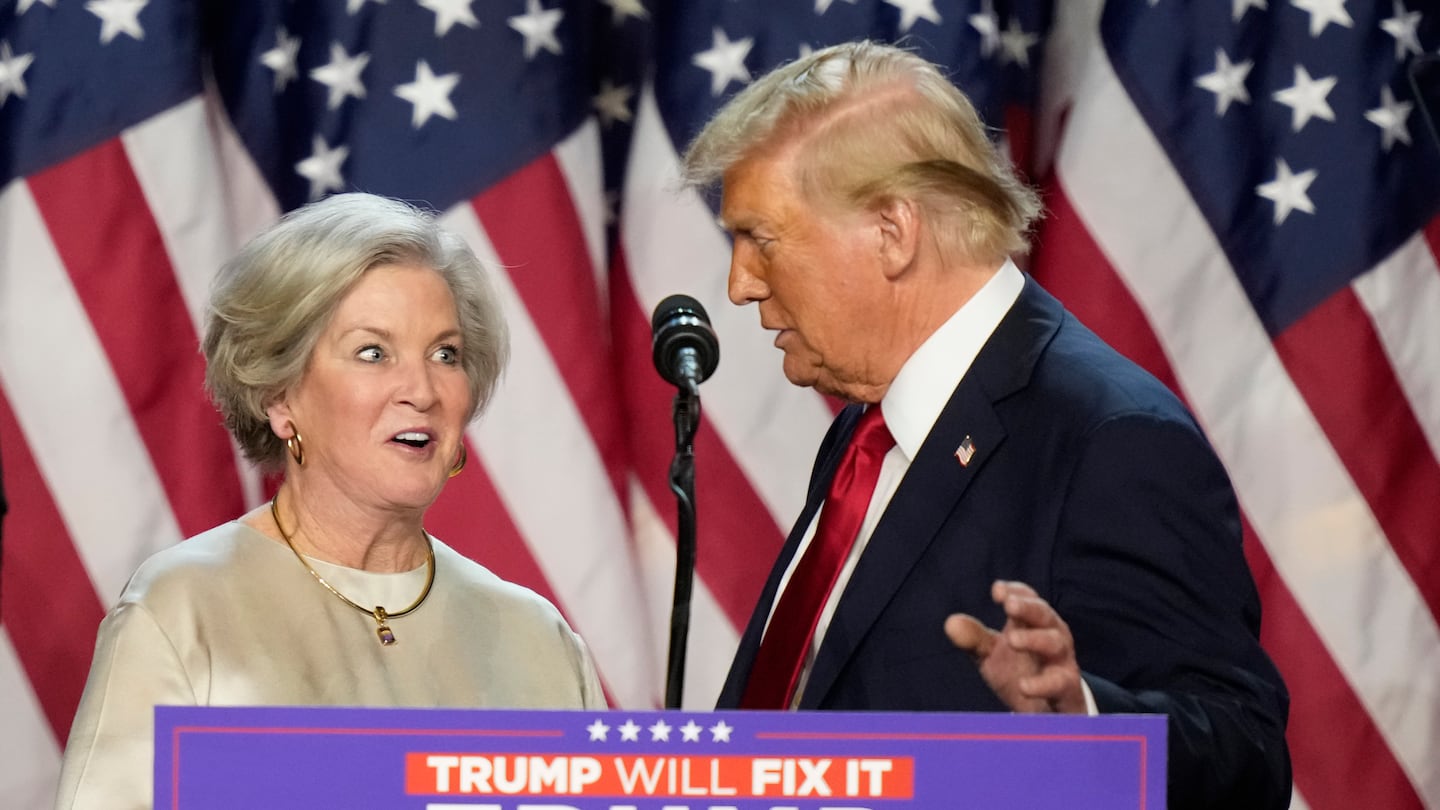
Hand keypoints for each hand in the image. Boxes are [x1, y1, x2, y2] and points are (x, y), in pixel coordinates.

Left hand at [944, 580, 1086, 713]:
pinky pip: (1059, 683)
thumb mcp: (993, 654)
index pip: (1027, 599)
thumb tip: (950, 623)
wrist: (1047, 711)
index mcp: (1034, 623)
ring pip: (1055, 643)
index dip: (1015, 592)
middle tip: (1009, 605)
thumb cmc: (1020, 671)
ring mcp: (1062, 662)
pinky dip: (1042, 684)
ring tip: (1011, 639)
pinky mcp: (1067, 689)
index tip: (997, 591)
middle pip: (1044, 615)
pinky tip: (1024, 686)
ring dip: (1034, 639)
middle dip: (1028, 608)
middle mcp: (1052, 636)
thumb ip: (974, 638)